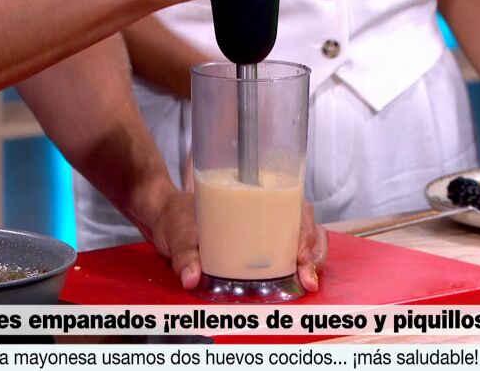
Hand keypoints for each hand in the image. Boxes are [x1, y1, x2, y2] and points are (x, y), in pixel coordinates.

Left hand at [151, 185, 328, 292]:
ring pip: (304, 235)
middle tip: (307, 275)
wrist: (164, 217)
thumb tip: (191, 277)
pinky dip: (300, 264)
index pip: (291, 208)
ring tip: (309, 280)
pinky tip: (301, 279)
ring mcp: (264, 227)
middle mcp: (263, 210)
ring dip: (313, 257)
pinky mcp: (259, 245)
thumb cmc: (175, 216)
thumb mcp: (177, 231)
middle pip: (305, 223)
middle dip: (314, 250)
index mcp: (249, 199)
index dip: (304, 232)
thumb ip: (184, 254)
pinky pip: (289, 249)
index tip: (301, 255)